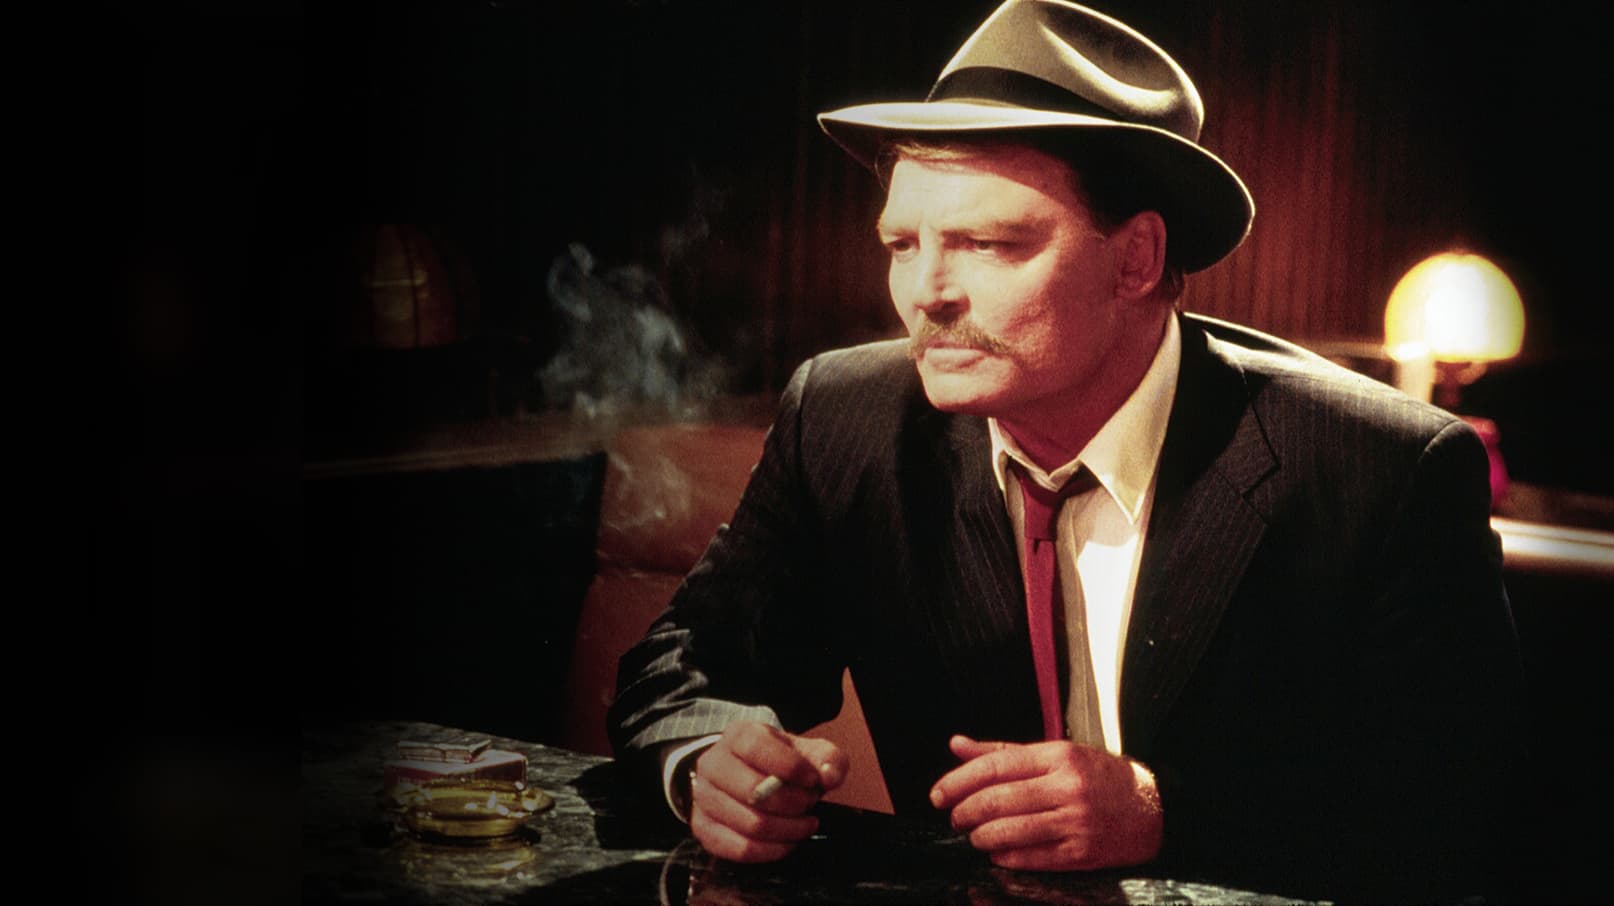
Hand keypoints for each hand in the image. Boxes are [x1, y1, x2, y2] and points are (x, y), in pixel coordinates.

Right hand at [689, 721, 848, 862]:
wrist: (749, 775)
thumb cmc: (781, 764)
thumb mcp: (807, 752)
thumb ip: (828, 758)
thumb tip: (829, 776)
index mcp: (737, 736)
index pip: (757, 748)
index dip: (791, 767)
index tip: (813, 779)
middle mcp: (713, 764)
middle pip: (753, 792)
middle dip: (793, 803)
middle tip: (810, 803)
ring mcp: (703, 797)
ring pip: (751, 825)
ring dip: (788, 829)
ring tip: (804, 822)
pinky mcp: (703, 828)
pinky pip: (740, 849)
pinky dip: (773, 850)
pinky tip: (789, 841)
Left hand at [929, 734, 1161, 870]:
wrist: (1153, 807)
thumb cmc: (1097, 777)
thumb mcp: (1055, 753)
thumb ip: (1002, 752)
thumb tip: (956, 745)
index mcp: (1057, 756)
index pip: (994, 765)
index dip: (958, 781)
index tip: (938, 794)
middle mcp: (1066, 787)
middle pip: (998, 800)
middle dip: (964, 812)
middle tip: (953, 818)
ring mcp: (1076, 822)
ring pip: (1010, 832)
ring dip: (981, 836)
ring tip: (973, 835)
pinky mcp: (1082, 853)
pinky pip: (1031, 858)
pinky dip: (1005, 857)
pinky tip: (996, 853)